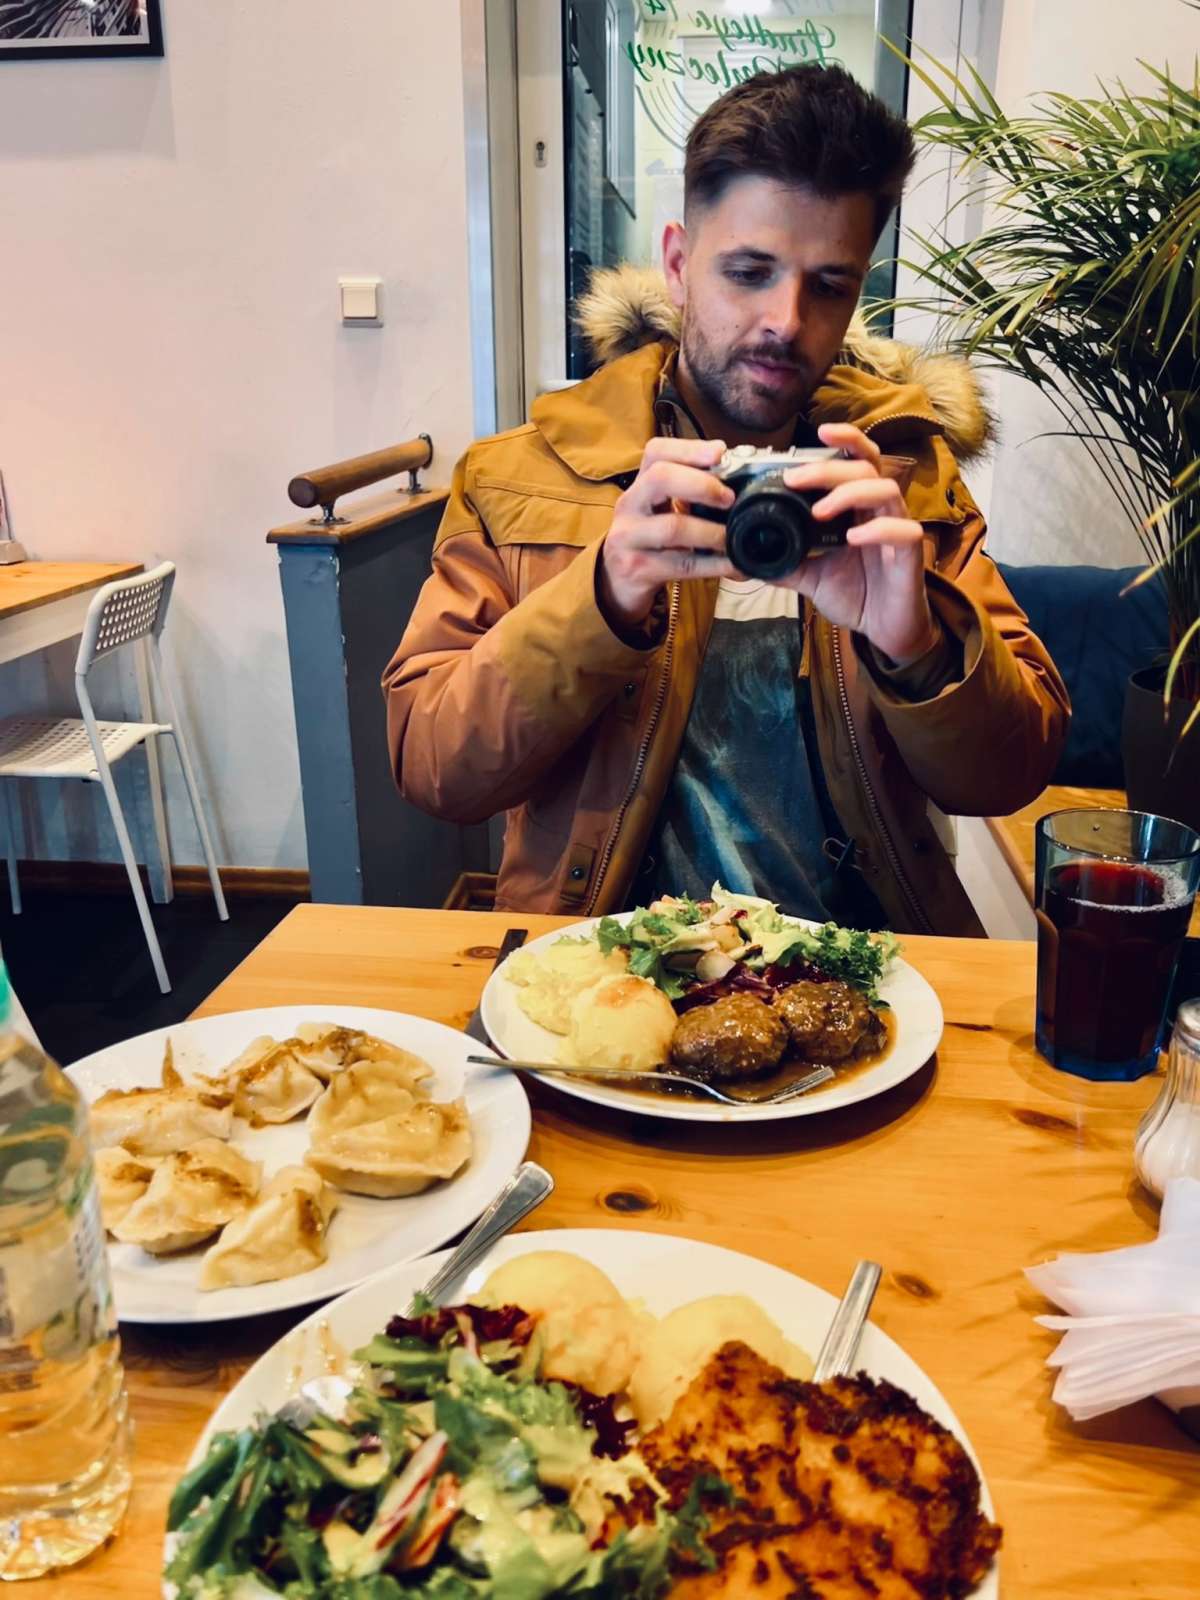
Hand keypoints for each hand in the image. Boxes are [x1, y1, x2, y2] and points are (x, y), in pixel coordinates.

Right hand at [598, 436, 737, 627]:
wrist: (617, 583)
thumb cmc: (650, 542)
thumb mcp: (661, 512)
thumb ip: (690, 494)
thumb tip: (740, 481)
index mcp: (639, 485)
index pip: (657, 452)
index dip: (690, 448)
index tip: (721, 453)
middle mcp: (629, 506)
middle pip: (660, 478)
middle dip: (701, 484)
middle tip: (729, 498)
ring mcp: (629, 538)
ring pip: (673, 527)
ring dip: (711, 532)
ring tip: (732, 538)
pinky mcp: (637, 569)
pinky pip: (683, 564)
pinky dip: (714, 565)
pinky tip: (734, 565)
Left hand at [779, 423, 938, 667]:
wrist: (882, 628)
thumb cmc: (854, 592)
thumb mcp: (808, 576)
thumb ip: (782, 560)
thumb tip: (742, 554)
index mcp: (857, 506)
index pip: (856, 459)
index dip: (844, 439)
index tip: (818, 432)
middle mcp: (879, 510)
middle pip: (864, 467)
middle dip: (827, 469)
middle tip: (794, 481)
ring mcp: (897, 528)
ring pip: (885, 489)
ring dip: (849, 494)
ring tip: (819, 513)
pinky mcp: (910, 555)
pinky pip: (903, 531)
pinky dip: (876, 530)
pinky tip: (853, 538)